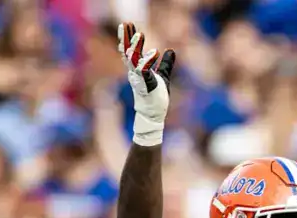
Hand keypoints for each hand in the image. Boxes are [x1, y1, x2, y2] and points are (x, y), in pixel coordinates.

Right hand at [118, 22, 175, 146]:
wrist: (154, 115)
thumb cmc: (156, 97)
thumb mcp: (163, 76)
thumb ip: (166, 64)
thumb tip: (171, 50)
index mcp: (137, 69)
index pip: (129, 50)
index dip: (127, 37)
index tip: (126, 24)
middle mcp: (135, 73)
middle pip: (127, 51)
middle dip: (126, 37)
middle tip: (126, 23)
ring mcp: (139, 79)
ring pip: (134, 59)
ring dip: (136, 47)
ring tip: (139, 35)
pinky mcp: (146, 85)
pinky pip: (145, 71)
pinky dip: (148, 61)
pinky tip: (155, 52)